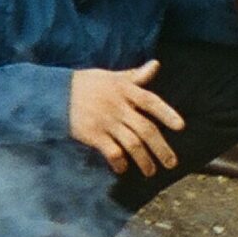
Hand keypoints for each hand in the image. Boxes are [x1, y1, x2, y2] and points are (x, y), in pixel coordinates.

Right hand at [68, 61, 182, 175]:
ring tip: (151, 171)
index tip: (181, 127)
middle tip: (171, 163)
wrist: (56, 93)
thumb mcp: (112, 77)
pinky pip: (112, 152)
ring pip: (132, 144)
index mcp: (126, 91)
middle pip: (146, 130)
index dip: (167, 113)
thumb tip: (155, 64)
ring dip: (144, 160)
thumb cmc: (88, 84)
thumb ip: (136, 75)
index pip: (151, 102)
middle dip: (161, 148)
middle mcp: (118, 107)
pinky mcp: (93, 135)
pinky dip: (120, 163)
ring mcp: (106, 122)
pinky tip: (123, 169)